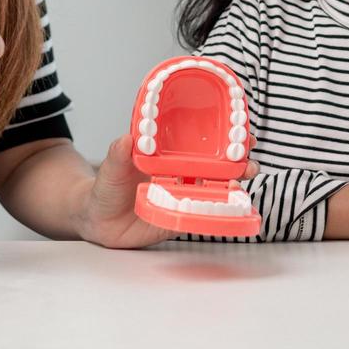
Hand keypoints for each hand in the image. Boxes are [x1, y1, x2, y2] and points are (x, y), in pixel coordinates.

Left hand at [75, 134, 259, 248]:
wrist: (99, 221)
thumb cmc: (106, 189)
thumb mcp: (110, 170)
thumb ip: (117, 156)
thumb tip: (124, 139)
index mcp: (168, 155)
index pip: (198, 141)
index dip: (220, 134)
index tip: (239, 127)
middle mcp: (180, 174)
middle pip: (215, 165)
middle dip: (236, 160)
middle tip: (248, 157)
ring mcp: (183, 196)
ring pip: (214, 189)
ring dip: (232, 184)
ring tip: (244, 178)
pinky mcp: (181, 218)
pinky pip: (202, 214)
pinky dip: (218, 211)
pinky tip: (230, 207)